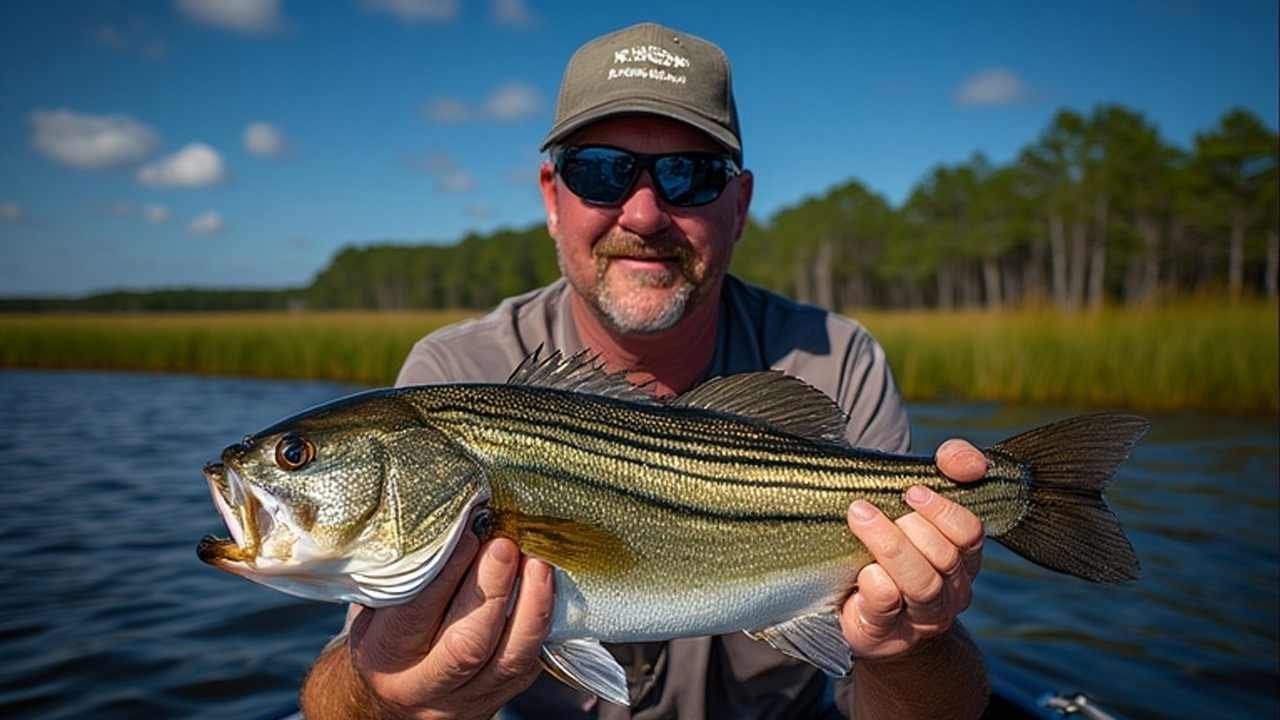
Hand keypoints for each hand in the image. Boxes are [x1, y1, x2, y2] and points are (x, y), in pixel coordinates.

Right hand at [347, 534, 553, 719]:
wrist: (393, 701)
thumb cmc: (387, 637)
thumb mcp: (377, 608)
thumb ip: (403, 575)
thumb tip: (441, 520)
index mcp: (384, 657)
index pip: (415, 616)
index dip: (446, 572)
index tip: (467, 532)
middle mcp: (423, 686)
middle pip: (467, 645)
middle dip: (492, 588)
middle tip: (505, 544)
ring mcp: (466, 699)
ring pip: (508, 660)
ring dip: (531, 607)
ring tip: (538, 563)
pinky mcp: (499, 697)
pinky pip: (529, 664)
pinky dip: (542, 623)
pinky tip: (546, 589)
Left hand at [840, 439, 986, 659]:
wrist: (869, 617)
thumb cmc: (894, 549)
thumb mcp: (916, 507)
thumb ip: (948, 470)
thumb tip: (961, 459)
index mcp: (962, 558)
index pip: (971, 533)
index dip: (946, 509)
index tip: (912, 490)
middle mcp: (950, 590)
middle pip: (945, 557)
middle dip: (910, 526)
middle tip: (869, 505)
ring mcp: (922, 616)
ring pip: (922, 583)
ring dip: (890, 545)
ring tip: (859, 517)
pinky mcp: (886, 633)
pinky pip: (887, 606)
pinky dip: (877, 584)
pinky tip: (863, 571)